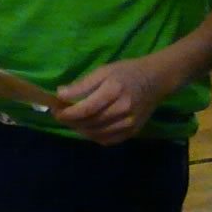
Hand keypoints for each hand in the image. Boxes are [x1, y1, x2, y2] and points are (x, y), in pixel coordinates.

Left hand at [55, 55, 177, 145]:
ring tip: (73, 121)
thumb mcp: (104, 70)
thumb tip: (60, 94)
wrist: (156, 80)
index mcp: (114, 90)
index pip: (85, 109)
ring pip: (96, 134)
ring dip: (80, 129)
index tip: (55, 110)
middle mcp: (122, 109)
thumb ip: (82, 84)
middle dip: (71, 121)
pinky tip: (88, 127)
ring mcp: (129, 123)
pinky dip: (93, 136)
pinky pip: (107, 140)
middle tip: (60, 115)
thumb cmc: (127, 72)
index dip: (67, 113)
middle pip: (90, 123)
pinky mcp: (132, 131)